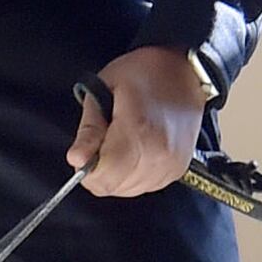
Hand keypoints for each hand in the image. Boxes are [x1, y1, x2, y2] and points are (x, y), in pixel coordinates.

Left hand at [66, 46, 208, 197]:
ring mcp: (171, 164)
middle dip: (100, 171)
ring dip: (117, 174)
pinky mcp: (178, 169)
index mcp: (138, 133)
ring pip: (128, 190)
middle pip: (114, 187)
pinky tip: (135, 151)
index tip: (86, 151)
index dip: (86, 170)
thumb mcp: (104, 90)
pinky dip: (133, 174)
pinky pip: (145, 186)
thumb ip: (89, 130)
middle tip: (104, 142)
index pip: (103, 178)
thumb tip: (76, 160)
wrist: (185, 71)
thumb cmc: (144, 74)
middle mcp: (159, 155)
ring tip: (122, 143)